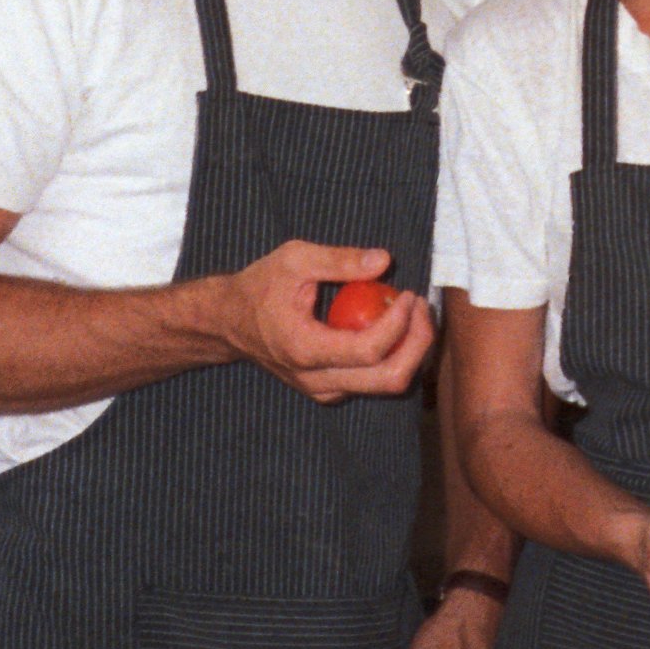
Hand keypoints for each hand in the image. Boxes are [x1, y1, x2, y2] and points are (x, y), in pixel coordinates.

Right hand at [221, 241, 430, 402]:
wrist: (229, 322)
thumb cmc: (259, 288)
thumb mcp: (294, 259)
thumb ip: (338, 259)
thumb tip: (384, 260)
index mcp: (305, 349)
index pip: (369, 350)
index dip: (399, 323)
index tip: (407, 293)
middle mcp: (317, 379)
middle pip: (389, 379)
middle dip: (418, 342)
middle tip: (420, 306)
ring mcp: (325, 390)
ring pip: (386, 385)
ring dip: (410, 350)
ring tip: (411, 312)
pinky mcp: (330, 390)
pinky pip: (374, 382)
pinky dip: (394, 356)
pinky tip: (393, 326)